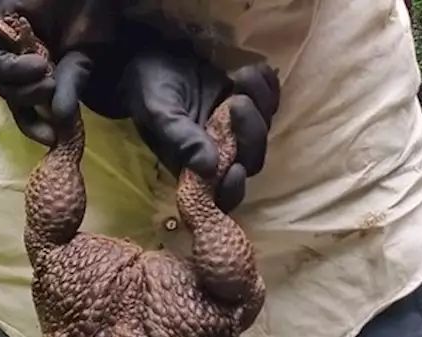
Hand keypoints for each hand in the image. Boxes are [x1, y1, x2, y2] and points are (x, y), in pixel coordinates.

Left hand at [0, 0, 125, 144]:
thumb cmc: (92, 18)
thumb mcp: (84, 59)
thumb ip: (70, 87)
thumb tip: (62, 121)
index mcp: (38, 71)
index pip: (26, 107)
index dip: (34, 126)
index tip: (51, 139)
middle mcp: (19, 59)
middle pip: (8, 95)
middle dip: (30, 102)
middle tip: (53, 90)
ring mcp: (7, 42)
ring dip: (22, 87)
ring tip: (46, 74)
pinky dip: (13, 68)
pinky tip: (37, 63)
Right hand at [123, 48, 279, 212]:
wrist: (154, 56)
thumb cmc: (149, 89)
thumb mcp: (159, 114)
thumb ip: (182, 140)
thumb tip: (209, 168)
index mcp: (195, 166)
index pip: (222, 194)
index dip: (234, 189)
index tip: (236, 169)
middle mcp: (221, 152)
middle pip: (253, 158)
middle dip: (251, 131)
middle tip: (236, 101)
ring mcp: (238, 129)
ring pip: (265, 128)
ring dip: (260, 102)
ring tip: (240, 76)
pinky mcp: (248, 103)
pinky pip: (272, 101)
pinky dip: (268, 86)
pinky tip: (251, 71)